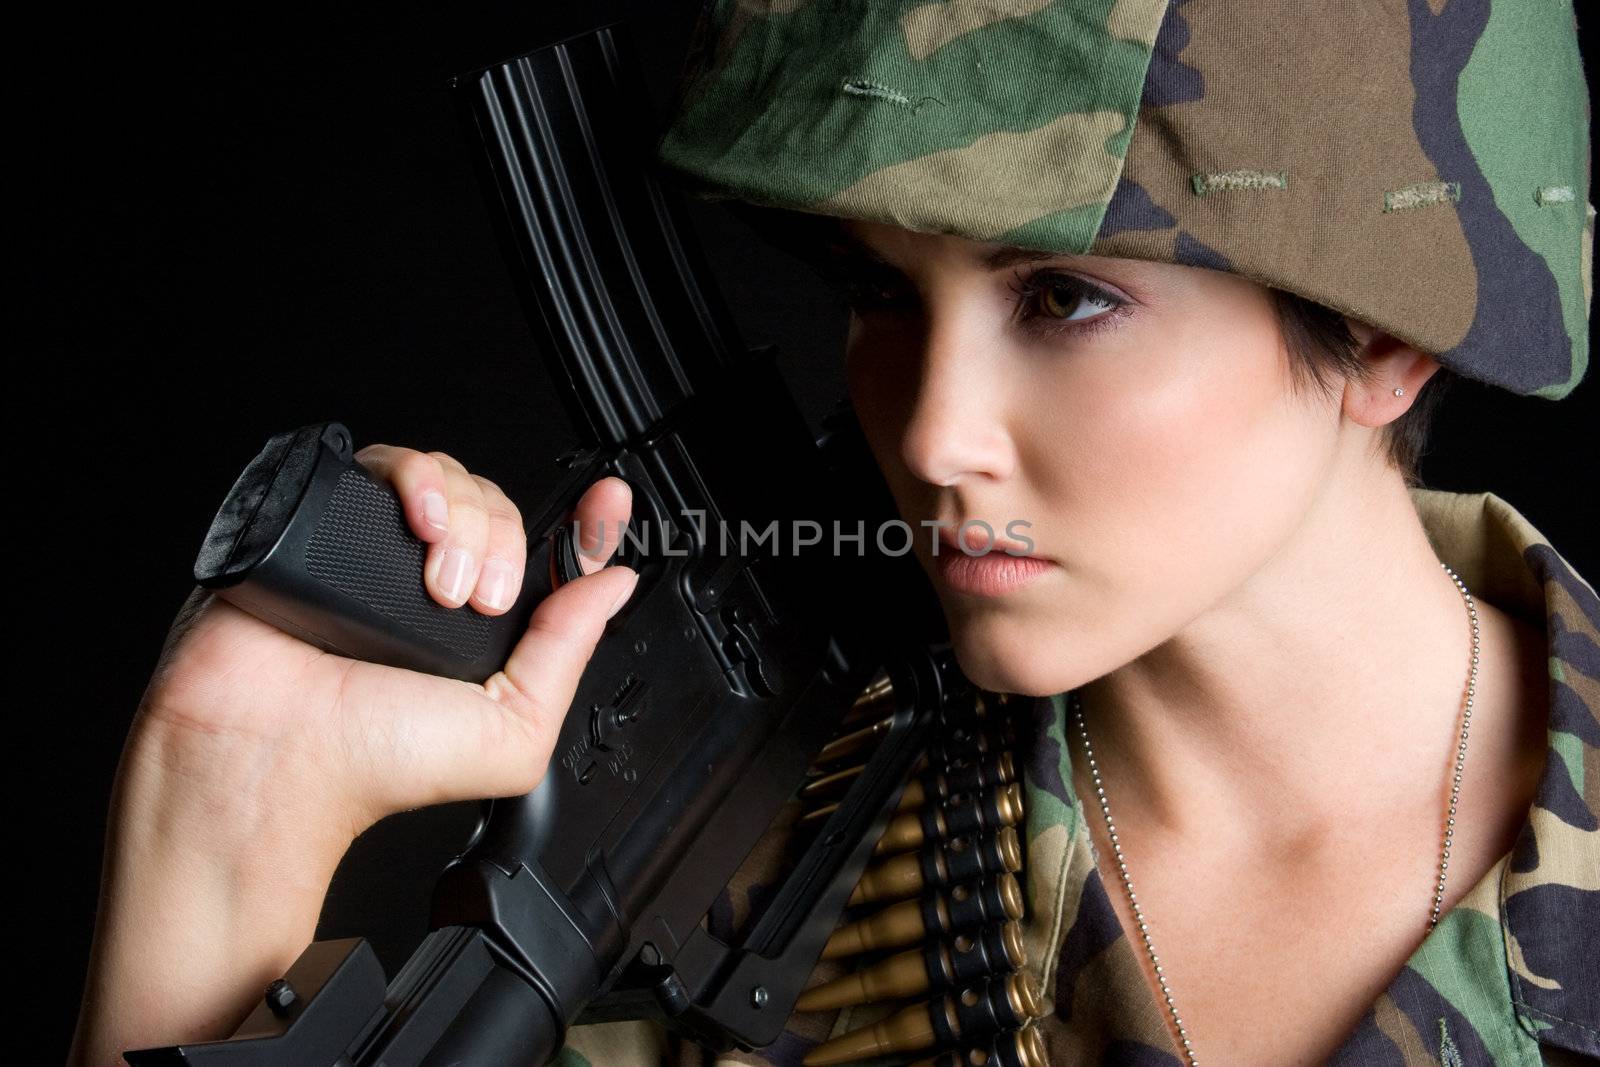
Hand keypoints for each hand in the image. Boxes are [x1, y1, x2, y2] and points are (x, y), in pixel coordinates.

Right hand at [68, 446, 635, 1066]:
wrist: (269, 758)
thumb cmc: (369, 766)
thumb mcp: (510, 733)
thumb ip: (568, 654)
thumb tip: (613, 586)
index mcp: (479, 632)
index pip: (547, 560)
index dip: (585, 528)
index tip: (608, 507)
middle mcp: (430, 585)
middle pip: (500, 511)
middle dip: (505, 546)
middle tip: (480, 600)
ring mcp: (378, 552)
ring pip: (451, 483)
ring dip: (465, 520)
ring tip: (440, 585)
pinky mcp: (326, 522)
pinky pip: (386, 466)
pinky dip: (417, 479)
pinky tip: (417, 523)